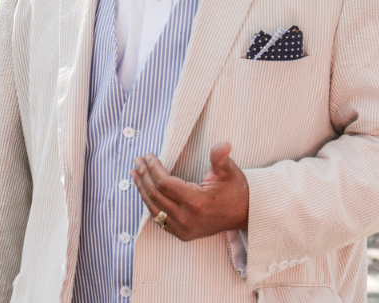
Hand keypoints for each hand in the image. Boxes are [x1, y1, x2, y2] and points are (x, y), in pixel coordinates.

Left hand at [130, 142, 248, 241]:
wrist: (244, 214)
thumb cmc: (235, 189)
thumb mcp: (228, 170)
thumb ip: (220, 157)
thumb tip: (224, 144)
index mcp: (195, 202)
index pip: (164, 183)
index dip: (153, 168)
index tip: (149, 155)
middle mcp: (186, 219)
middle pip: (155, 195)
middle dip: (143, 176)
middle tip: (137, 160)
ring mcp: (183, 229)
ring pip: (154, 208)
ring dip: (142, 190)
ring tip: (134, 173)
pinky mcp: (182, 234)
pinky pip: (159, 219)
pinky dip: (150, 204)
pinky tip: (144, 191)